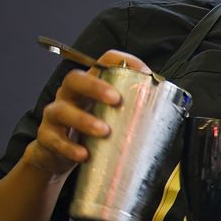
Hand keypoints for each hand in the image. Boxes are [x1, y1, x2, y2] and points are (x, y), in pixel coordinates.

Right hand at [23, 48, 149, 176]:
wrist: (58, 158)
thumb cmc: (90, 133)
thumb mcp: (111, 118)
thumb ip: (132, 112)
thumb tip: (173, 113)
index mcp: (89, 87)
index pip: (101, 63)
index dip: (122, 62)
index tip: (144, 73)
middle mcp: (69, 96)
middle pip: (75, 79)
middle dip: (95, 86)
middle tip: (116, 99)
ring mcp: (55, 116)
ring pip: (62, 110)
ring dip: (84, 120)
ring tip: (103, 131)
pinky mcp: (47, 138)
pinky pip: (55, 140)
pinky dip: (70, 147)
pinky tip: (83, 154)